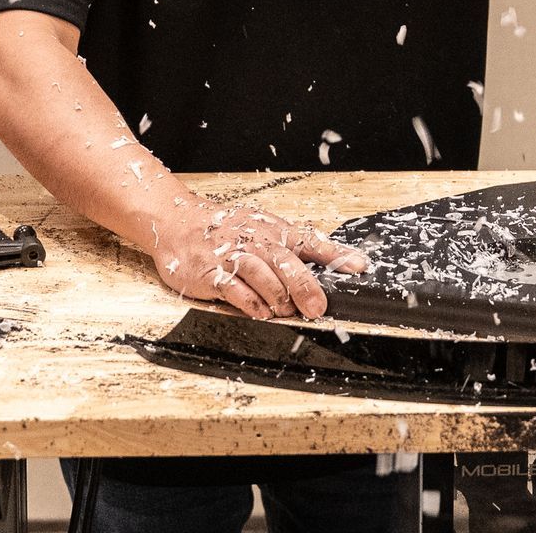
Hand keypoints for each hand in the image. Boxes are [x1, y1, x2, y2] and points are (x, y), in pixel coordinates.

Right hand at [153, 194, 368, 318]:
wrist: (177, 222)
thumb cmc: (224, 228)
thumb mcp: (262, 228)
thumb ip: (292, 245)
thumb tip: (330, 260)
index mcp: (272, 230)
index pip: (309, 241)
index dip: (335, 254)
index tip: (358, 267)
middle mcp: (255, 241)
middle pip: (285, 261)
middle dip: (305, 285)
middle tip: (319, 307)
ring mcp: (232, 256)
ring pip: (261, 274)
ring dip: (278, 296)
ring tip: (288, 311)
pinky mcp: (211, 273)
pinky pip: (233, 289)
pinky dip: (250, 302)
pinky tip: (261, 312)